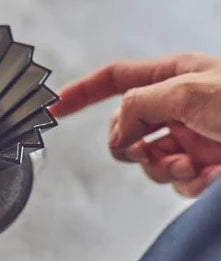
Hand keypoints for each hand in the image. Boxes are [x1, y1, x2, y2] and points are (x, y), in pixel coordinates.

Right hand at [51, 53, 220, 196]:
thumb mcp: (190, 92)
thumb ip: (140, 105)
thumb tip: (117, 133)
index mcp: (172, 78)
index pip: (114, 80)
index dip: (81, 92)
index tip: (55, 107)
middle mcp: (175, 107)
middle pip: (124, 128)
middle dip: (129, 145)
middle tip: (141, 151)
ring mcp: (187, 137)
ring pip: (146, 160)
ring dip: (162, 168)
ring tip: (188, 165)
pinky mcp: (201, 164)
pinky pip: (174, 181)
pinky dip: (186, 183)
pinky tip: (209, 175)